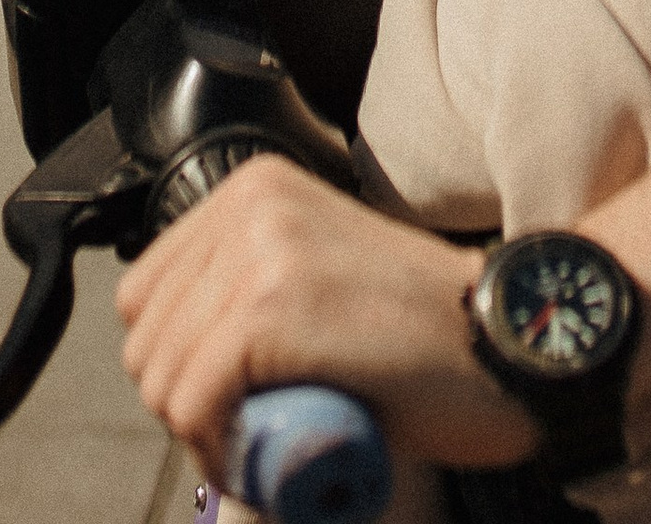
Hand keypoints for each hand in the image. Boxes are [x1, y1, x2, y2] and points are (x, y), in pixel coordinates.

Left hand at [117, 160, 534, 485]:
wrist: (505, 348)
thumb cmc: (423, 333)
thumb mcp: (322, 269)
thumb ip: (256, 281)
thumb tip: (181, 350)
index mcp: (255, 189)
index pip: (144, 293)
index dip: (177, 361)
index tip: (229, 399)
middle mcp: (251, 205)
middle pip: (146, 340)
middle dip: (187, 403)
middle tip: (252, 432)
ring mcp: (262, 252)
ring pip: (161, 378)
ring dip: (203, 434)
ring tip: (267, 446)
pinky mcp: (275, 308)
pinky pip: (193, 404)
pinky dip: (218, 451)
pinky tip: (265, 460)